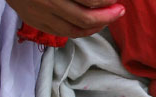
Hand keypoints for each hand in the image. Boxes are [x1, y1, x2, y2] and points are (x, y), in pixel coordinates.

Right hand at [6, 0, 124, 37]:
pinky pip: (64, 33)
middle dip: (108, 16)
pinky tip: (91, 26)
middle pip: (86, 18)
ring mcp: (41, 14)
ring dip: (97, 27)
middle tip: (119, 10)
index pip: (89, 0)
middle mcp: (48, 2)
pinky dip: (81, 32)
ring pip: (76, 31)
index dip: (107, 1)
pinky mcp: (36, 22)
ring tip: (108, 20)